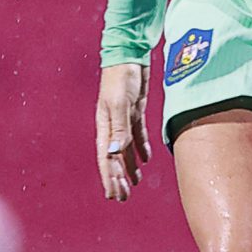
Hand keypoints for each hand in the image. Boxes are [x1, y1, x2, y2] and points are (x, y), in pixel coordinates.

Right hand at [95, 60, 151, 201]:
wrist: (130, 54)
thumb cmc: (122, 77)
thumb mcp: (120, 103)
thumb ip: (119, 128)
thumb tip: (115, 153)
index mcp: (104, 126)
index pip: (106, 158)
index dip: (110, 178)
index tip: (113, 196)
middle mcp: (112, 125)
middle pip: (115, 158)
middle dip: (118, 178)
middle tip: (123, 198)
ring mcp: (124, 118)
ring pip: (126, 149)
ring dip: (129, 167)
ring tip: (135, 184)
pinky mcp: (135, 111)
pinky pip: (137, 135)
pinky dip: (141, 148)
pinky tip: (146, 160)